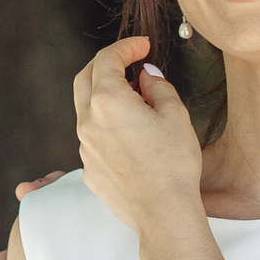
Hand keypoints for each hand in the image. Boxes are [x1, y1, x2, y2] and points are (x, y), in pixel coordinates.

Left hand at [73, 38, 202, 240]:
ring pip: (86, 109)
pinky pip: (92, 136)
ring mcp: (84, 147)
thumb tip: (146, 77)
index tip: (142, 46)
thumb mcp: (175, 115)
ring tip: (138, 101)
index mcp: (107, 102)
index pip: (107, 59)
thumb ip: (158, 87)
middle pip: (84, 78)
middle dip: (105, 64)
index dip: (126, 47)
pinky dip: (106, 124)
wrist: (163, 213)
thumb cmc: (173, 164)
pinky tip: (131, 133)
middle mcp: (87, 122)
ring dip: (105, 96)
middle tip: (128, 62)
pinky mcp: (89, 169)